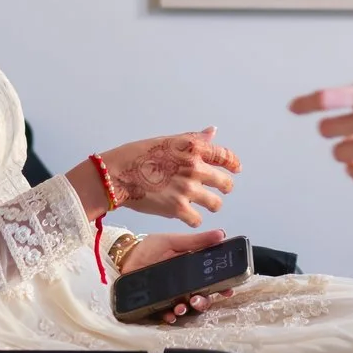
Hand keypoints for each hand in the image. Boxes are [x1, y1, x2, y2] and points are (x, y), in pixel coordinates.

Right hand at [100, 128, 240, 226]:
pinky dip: (193, 219)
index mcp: (193, 148)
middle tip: (219, 191)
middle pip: (226, 183)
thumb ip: (193, 139)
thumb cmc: (137, 155)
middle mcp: (194, 168)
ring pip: (216, 204)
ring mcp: (187, 189)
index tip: (236, 169)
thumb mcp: (168, 140)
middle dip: (224, 188)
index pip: (225, 156)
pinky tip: (187, 215)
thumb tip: (212, 132)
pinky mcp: (177, 208)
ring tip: (204, 205)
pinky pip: (197, 220)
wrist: (116, 174)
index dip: (233, 164)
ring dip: (211, 205)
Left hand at [119, 227, 226, 324]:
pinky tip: (170, 314)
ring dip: (188, 309)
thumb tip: (221, 234)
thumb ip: (196, 240)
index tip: (227, 290)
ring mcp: (172, 296)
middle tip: (198, 299)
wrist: (125, 258)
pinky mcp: (158, 304)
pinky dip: (171, 316)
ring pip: (187, 308)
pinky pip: (168, 314)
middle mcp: (184, 284)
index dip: (222, 286)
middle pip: (202, 297)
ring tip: (182, 307)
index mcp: (191, 269)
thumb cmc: (149, 249)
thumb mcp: (173, 241)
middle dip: (204, 301)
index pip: (211, 280)